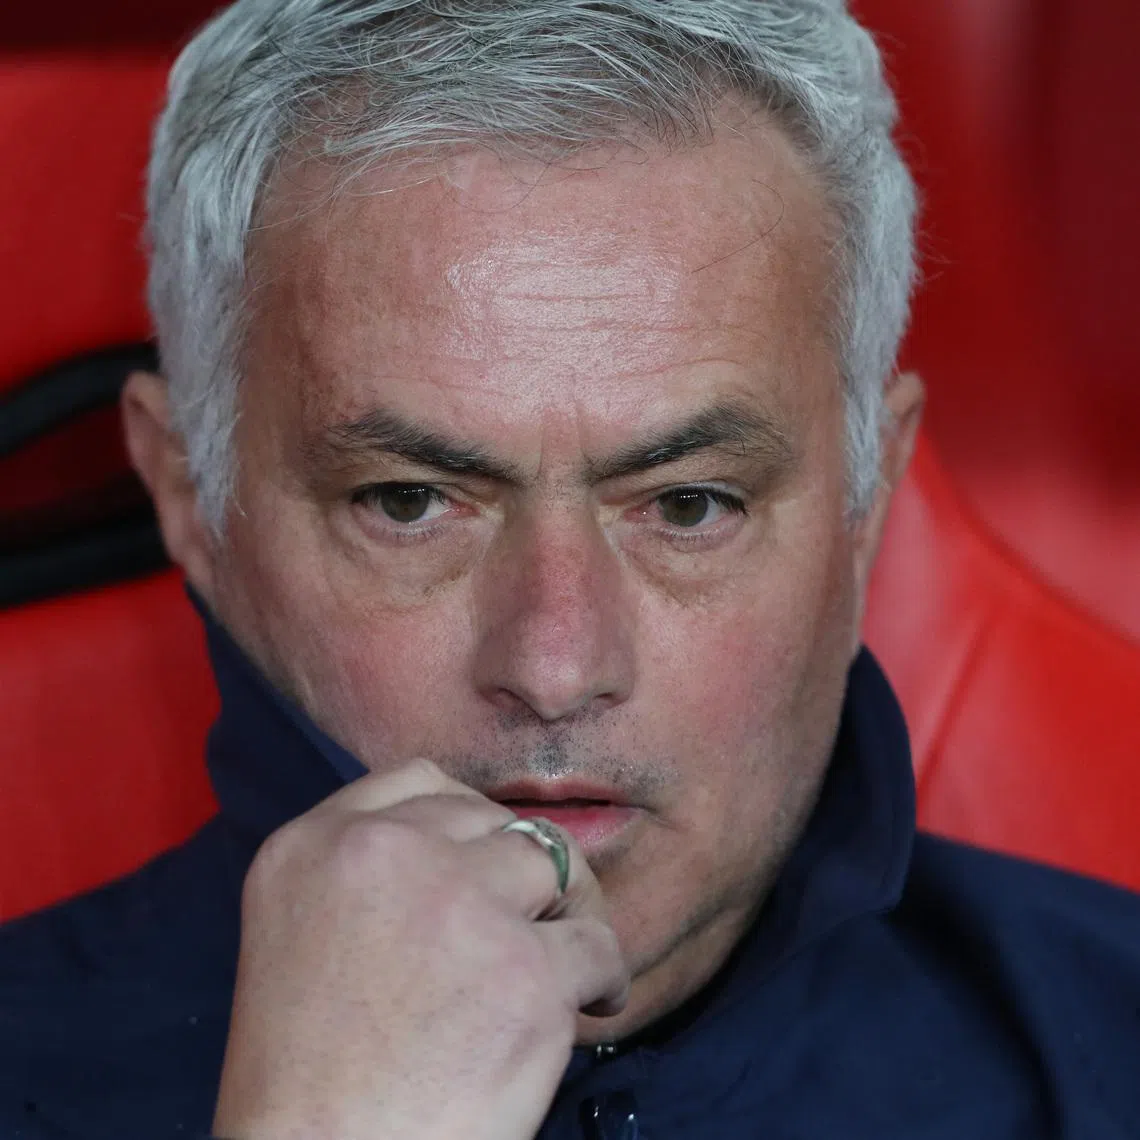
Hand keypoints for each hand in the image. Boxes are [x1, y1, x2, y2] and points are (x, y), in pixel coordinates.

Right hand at [212, 759, 629, 1139]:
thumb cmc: (308, 1081)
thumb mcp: (297, 937)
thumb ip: (365, 874)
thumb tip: (461, 847)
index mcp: (312, 845)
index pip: (417, 780)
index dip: (463, 819)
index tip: (484, 859)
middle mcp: (383, 854)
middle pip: (492, 817)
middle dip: (519, 866)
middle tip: (533, 919)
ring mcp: (459, 904)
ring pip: (555, 862)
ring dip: (568, 908)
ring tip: (565, 960)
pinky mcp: (524, 971)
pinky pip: (597, 944)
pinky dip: (603, 977)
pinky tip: (588, 1009)